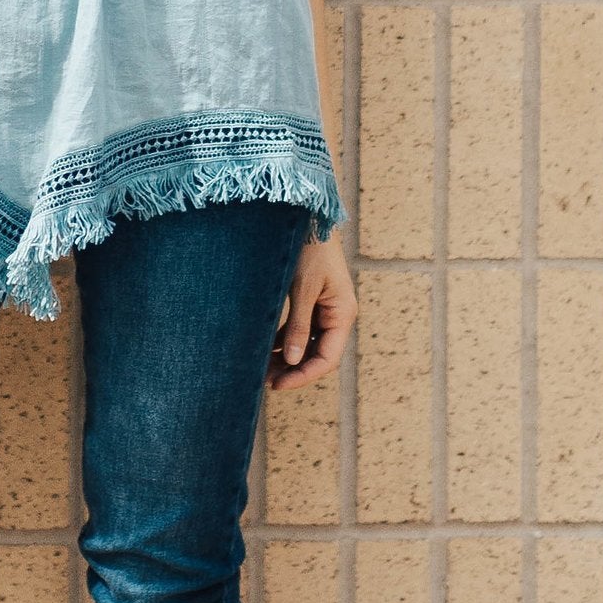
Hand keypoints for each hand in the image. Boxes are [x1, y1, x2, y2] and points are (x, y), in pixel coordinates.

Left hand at [270, 235, 355, 389]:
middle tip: (264, 380)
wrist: (308, 217)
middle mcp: (336, 316)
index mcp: (342, 315)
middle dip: (292, 370)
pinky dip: (284, 341)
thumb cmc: (310, 249)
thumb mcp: (303, 289)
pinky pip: (299, 330)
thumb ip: (299, 326)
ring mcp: (324, 310)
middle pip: (317, 355)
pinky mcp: (311, 302)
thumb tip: (293, 361)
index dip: (303, 376)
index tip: (277, 385)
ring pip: (306, 345)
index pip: (326, 359)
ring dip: (286, 358)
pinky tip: (265, 347)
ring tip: (260, 368)